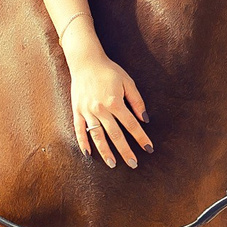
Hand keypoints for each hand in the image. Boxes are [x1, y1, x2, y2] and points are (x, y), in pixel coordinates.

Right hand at [69, 51, 151, 167]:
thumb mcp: (128, 82)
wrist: (86, 61)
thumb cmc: (109, 71)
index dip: (141, 137)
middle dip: (125, 151)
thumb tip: (145, 119)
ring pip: (97, 136)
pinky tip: (89, 154)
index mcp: (115, 102)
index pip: (131, 125)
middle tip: (133, 164)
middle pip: (115, 135)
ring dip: (105, 152)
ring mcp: (87, 111)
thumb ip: (137, 101)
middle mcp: (100, 109)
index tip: (149, 148)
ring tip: (112, 164)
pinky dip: (83, 143)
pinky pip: (79, 130)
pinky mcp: (77, 111)